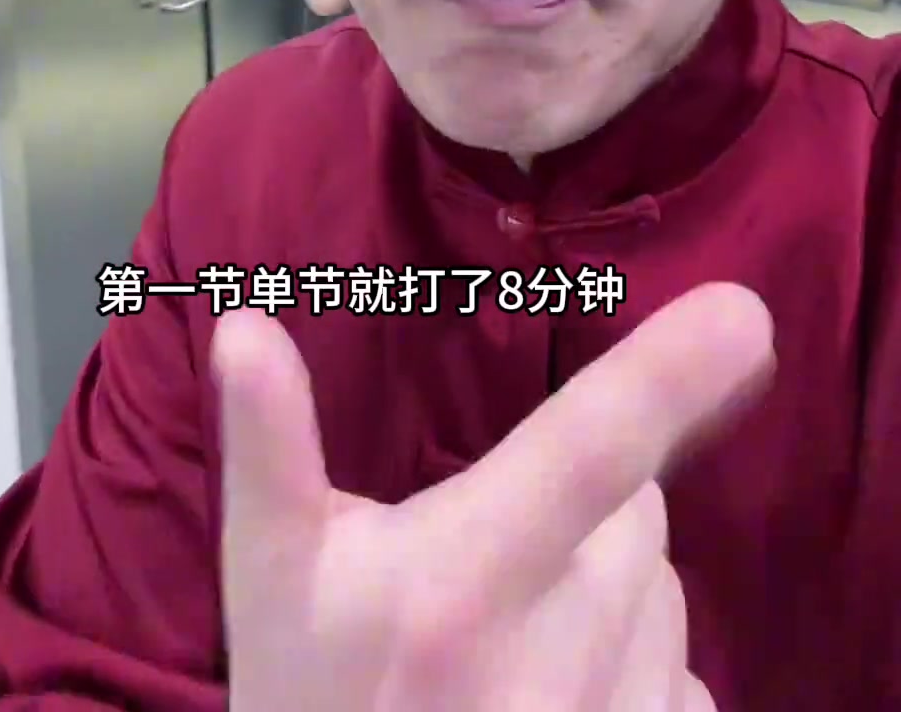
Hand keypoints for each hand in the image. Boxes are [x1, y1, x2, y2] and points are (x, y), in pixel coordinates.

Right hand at [213, 283, 773, 711]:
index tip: (741, 314)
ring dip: (614, 591)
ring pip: (663, 594)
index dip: (665, 377)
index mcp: (461, 585)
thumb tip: (245, 324)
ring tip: (514, 639)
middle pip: (636, 512)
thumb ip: (268, 445)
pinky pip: (687, 681)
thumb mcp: (269, 576)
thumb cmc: (309, 693)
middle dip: (589, 507)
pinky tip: (557, 697)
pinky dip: (641, 672)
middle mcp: (556, 658)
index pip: (585, 452)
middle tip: (495, 555)